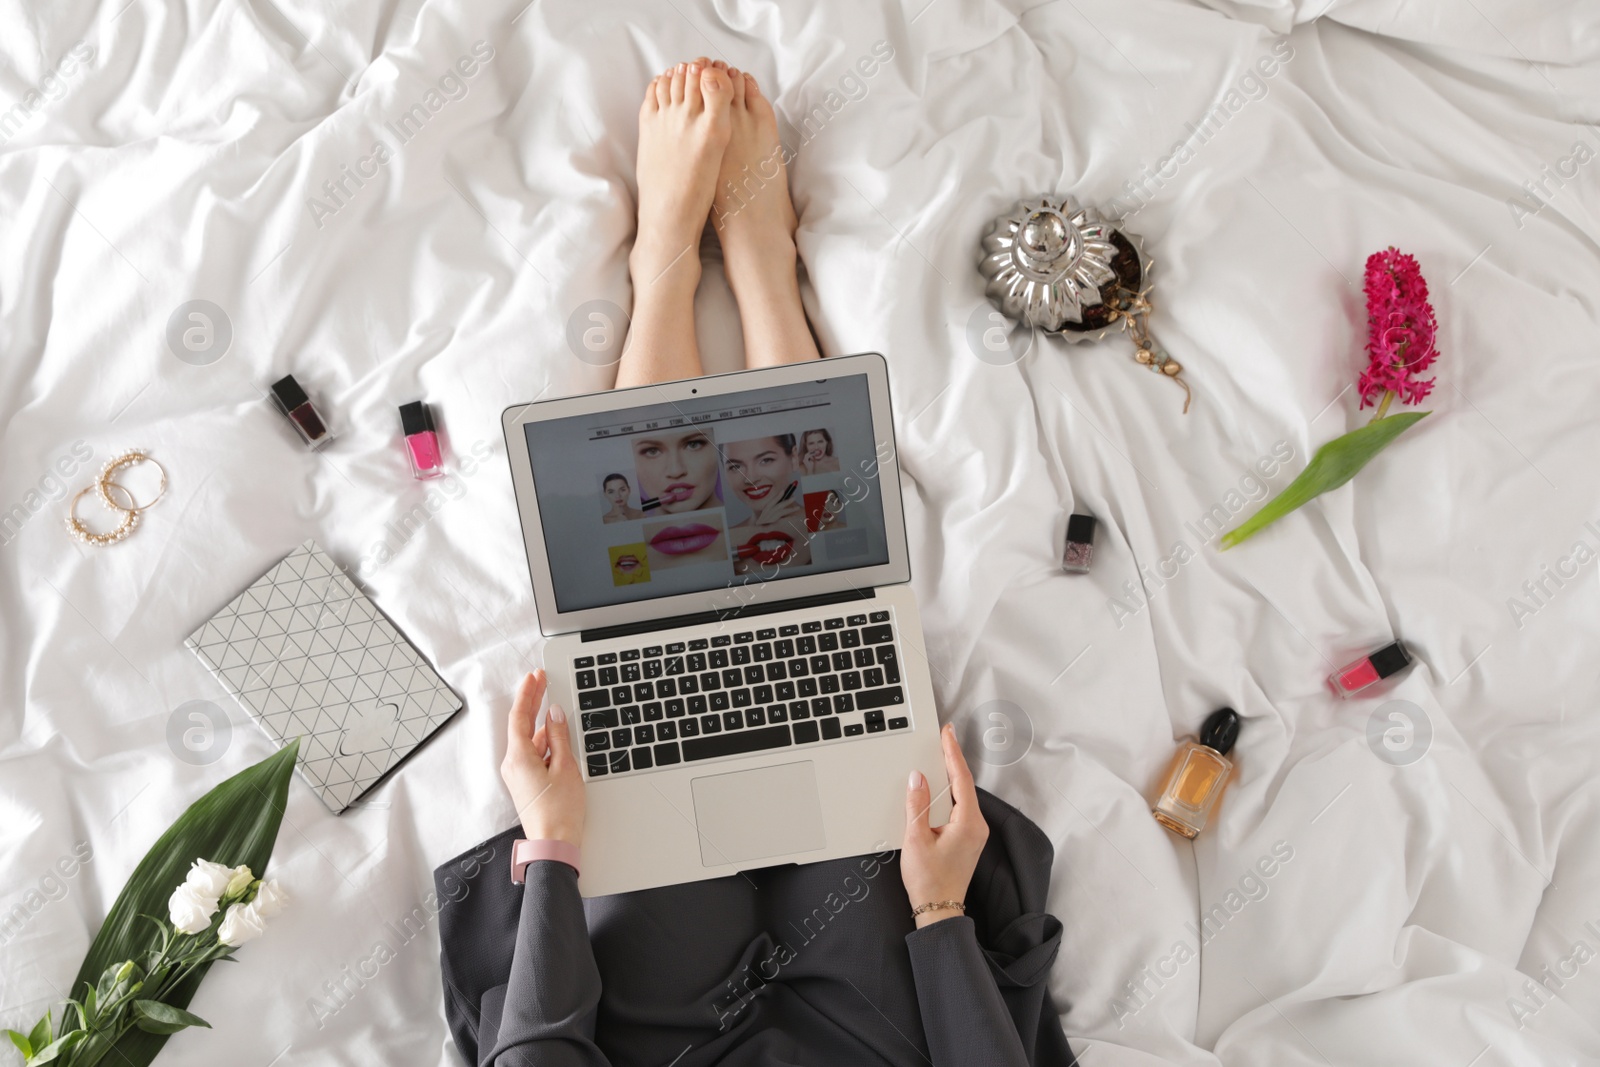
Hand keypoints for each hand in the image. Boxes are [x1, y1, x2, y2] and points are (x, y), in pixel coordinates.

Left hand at [499, 670, 584, 846]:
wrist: (553, 843)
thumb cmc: (560, 811)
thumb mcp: (565, 767)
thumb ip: (559, 736)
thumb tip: (554, 714)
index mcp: (519, 757)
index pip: (519, 716)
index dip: (528, 693)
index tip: (534, 677)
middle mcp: (513, 764)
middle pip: (521, 725)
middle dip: (532, 701)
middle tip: (541, 680)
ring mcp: (517, 774)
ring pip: (529, 740)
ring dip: (540, 723)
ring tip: (554, 706)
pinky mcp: (525, 782)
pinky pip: (532, 753)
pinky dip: (543, 741)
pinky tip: (556, 736)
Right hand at [901, 724, 988, 927]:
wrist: (938, 910)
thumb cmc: (928, 881)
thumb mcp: (915, 838)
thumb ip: (916, 805)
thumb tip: (917, 778)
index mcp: (968, 822)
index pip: (961, 778)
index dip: (953, 752)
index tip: (948, 733)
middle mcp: (977, 825)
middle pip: (964, 784)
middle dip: (952, 760)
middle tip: (943, 737)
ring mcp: (974, 833)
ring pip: (962, 795)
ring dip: (950, 776)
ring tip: (939, 756)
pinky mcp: (967, 839)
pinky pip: (959, 807)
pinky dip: (949, 792)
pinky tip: (938, 788)